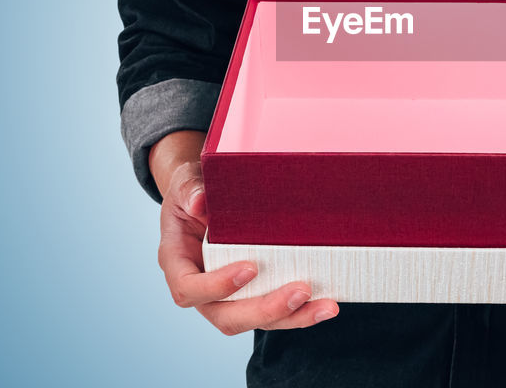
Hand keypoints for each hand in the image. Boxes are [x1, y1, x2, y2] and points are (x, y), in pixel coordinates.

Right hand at [151, 131, 338, 334]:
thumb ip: (191, 190)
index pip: (188, 288)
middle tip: (300, 291)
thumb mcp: (185, 184)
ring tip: (326, 306)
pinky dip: (300, 312)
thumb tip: (201, 202)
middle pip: (226, 316)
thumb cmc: (193, 193)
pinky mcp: (252, 296)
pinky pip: (274, 313)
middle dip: (265, 310)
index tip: (249, 268)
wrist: (204, 199)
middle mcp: (201, 289)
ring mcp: (227, 297)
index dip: (216, 286)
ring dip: (292, 317)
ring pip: (255, 321)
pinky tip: (326, 304)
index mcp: (178, 263)